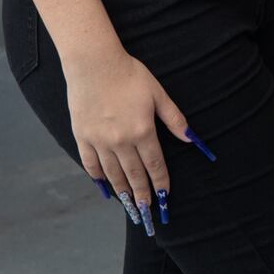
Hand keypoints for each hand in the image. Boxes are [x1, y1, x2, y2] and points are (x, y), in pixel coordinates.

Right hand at [61, 44, 191, 221]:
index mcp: (142, 131)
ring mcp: (98, 140)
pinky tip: (104, 184)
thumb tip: (191, 138)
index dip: (161, 182)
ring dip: (122, 190)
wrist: (94, 64)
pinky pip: (90, 162)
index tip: (165, 197)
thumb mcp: (158, 95)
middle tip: (146, 209)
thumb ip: (174, 119)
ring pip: (112, 172)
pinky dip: (98, 175)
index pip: (155, 164)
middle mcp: (120, 141)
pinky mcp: (81, 136)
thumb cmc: (130, 75)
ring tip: (129, 203)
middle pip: (134, 174)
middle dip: (142, 193)